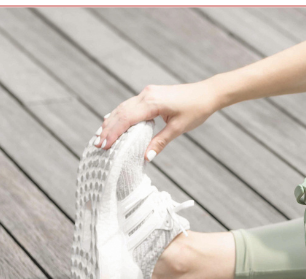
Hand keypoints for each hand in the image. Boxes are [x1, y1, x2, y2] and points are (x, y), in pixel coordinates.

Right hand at [97, 81, 222, 159]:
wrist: (207, 93)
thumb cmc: (196, 110)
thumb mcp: (179, 128)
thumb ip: (160, 142)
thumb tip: (145, 157)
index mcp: (152, 102)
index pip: (126, 119)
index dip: (114, 133)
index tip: (103, 146)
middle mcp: (146, 95)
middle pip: (121, 112)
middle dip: (108, 129)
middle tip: (97, 145)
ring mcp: (148, 93)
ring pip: (124, 107)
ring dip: (112, 121)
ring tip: (101, 136)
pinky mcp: (151, 94)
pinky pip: (131, 105)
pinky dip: (121, 115)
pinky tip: (113, 121)